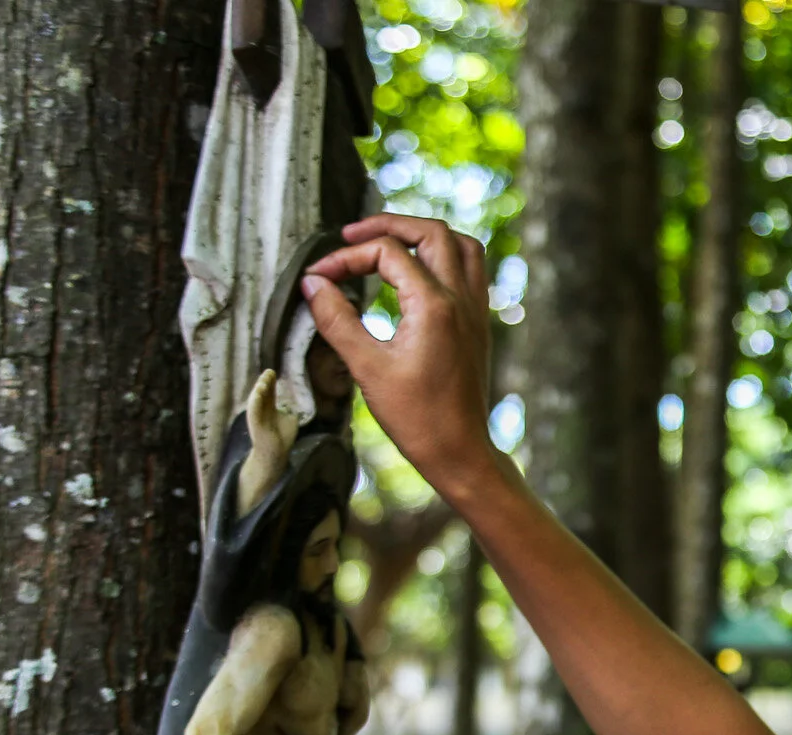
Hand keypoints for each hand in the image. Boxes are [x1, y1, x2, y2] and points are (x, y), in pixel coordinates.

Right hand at [246, 369, 297, 458]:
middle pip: (262, 392)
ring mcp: (257, 415)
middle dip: (265, 382)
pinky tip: (258, 393)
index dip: (270, 382)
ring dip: (258, 390)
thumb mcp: (291, 419)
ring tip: (263, 382)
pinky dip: (255, 402)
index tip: (272, 372)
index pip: (269, 391)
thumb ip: (291, 410)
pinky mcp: (254, 423)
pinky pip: (253, 411)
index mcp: (269, 407)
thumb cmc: (283, 438)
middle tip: (269, 372)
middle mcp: (261, 409)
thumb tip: (292, 404)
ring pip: (255, 400)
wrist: (277, 453)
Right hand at [300, 214, 500, 502]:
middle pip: (432, 232)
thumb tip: (312, 283)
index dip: (347, 257)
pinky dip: (445, 257)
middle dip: (389, 225)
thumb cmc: (416, 418)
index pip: (387, 253)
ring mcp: (476, 311)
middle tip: (353, 235)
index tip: (320, 276)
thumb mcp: (366, 368)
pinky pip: (471, 271)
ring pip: (462, 245)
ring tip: (388, 242)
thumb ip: (336, 319)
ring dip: (424, 235)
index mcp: (434, 306)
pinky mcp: (479, 325)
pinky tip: (418, 272)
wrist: (459, 451)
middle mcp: (462, 300)